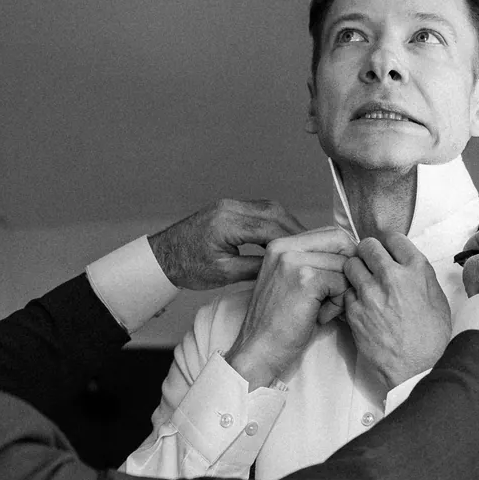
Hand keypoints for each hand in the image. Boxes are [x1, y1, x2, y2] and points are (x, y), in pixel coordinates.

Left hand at [149, 199, 305, 290]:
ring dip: (288, 225)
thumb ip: (255, 268)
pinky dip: (276, 223)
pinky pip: (261, 211)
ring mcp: (231, 205)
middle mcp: (231, 207)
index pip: (272, 228)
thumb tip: (284, 267)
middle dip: (297, 230)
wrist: (163, 256)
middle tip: (314, 247)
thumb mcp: (223, 274)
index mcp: (228, 222)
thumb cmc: (187, 266)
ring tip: (303, 245)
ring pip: (271, 209)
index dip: (294, 241)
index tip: (311, 254)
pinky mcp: (230, 208)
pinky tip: (283, 239)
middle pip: (276, 212)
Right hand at [225, 226, 358, 386]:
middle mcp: (284, 246)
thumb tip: (354, 252)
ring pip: (345, 265)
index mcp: (280, 244)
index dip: (344, 257)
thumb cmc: (280, 323)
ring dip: (342, 291)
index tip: (337, 282)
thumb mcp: (294, 281)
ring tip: (322, 309)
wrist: (258, 351)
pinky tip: (319, 317)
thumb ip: (316, 261)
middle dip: (347, 270)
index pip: (331, 233)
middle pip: (341, 242)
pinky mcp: (305, 279)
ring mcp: (293, 260)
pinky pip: (343, 283)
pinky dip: (338, 304)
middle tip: (334, 296)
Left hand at [341, 235, 450, 394]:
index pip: (393, 238)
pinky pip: (345, 291)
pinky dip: (350, 295)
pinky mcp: (354, 311)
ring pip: (351, 265)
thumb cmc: (431, 338)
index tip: (386, 251)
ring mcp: (370, 294)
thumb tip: (406, 264)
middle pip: (367, 246)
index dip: (388, 244)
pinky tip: (360, 304)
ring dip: (355, 271)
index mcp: (416, 270)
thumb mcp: (437, 298)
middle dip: (367, 253)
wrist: (417, 368)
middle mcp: (391, 276)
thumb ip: (420, 275)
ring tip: (363, 283)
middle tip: (370, 263)